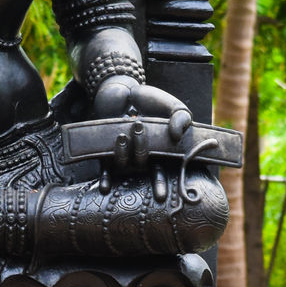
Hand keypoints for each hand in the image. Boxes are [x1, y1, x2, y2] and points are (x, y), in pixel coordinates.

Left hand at [91, 76, 191, 198]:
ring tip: (123, 136)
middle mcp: (143, 157)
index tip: (162, 195)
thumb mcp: (173, 106)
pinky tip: (104, 187)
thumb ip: (181, 117)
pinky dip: (105, 178)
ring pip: (125, 164)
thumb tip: (176, 135)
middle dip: (154, 182)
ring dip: (123, 154)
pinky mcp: (107, 149)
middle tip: (157, 186)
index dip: (162, 183)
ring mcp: (125, 155)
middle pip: (147, 172)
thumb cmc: (153, 101)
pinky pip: (106, 167)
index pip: (164, 170)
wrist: (125, 91)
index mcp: (161, 151)